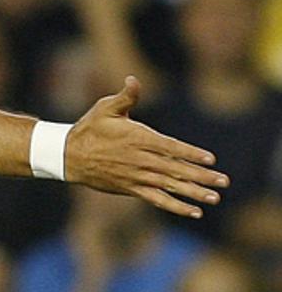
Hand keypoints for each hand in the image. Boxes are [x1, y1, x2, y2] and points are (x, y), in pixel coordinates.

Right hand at [65, 77, 227, 217]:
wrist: (68, 156)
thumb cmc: (89, 128)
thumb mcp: (105, 108)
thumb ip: (125, 96)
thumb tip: (133, 79)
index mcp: (136, 138)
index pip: (169, 147)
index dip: (190, 153)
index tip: (210, 159)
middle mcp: (139, 159)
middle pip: (175, 169)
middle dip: (201, 176)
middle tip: (223, 181)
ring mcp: (136, 176)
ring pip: (169, 186)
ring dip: (193, 193)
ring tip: (215, 197)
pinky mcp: (132, 189)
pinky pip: (157, 200)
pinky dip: (176, 206)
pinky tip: (194, 211)